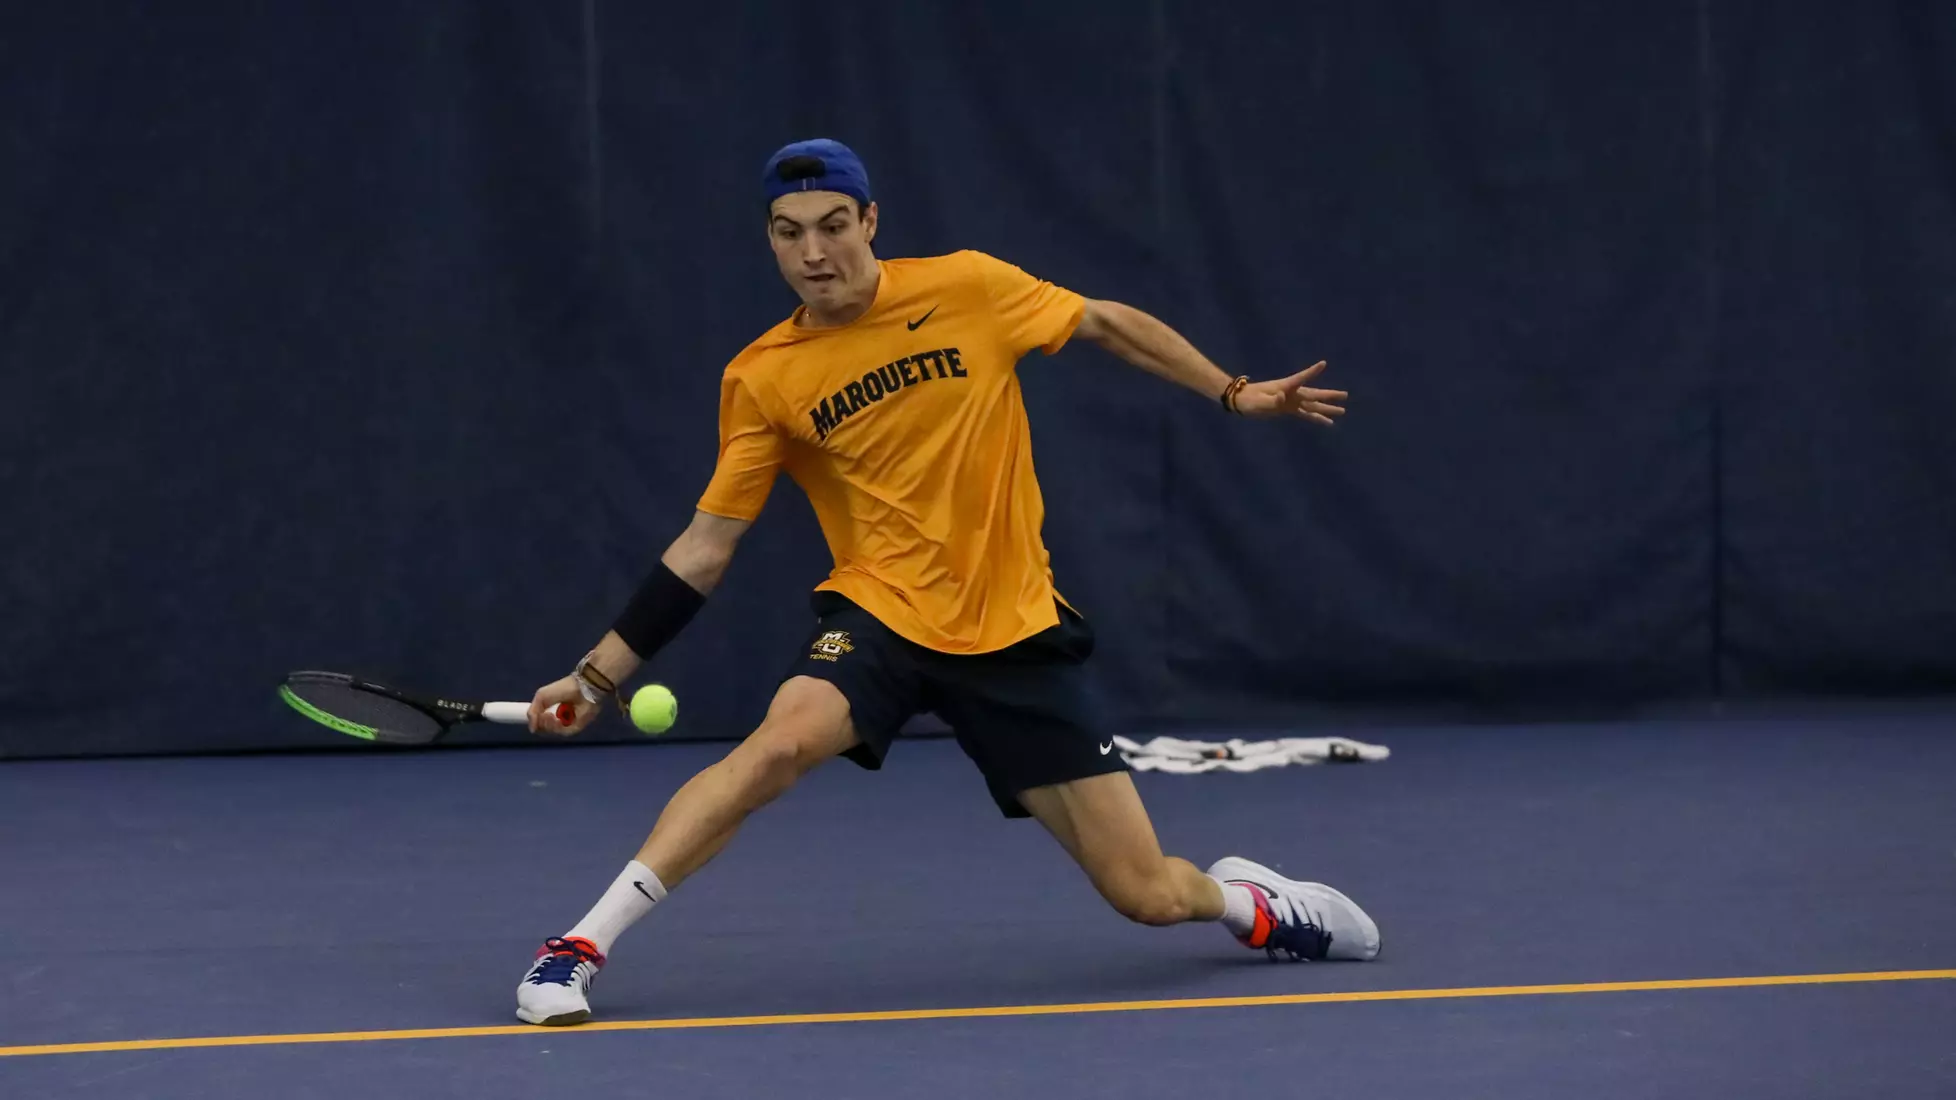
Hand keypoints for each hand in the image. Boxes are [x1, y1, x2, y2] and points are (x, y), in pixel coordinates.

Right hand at [528, 675, 603, 736]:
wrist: (581, 688)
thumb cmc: (562, 689)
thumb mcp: (541, 696)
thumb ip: (532, 712)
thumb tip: (532, 729)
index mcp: (553, 711)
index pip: (541, 723)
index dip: (536, 722)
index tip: (535, 716)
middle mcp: (560, 719)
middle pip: (546, 729)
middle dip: (541, 723)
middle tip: (543, 714)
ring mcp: (568, 724)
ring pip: (553, 732)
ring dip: (548, 724)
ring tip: (549, 714)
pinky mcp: (576, 727)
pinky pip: (563, 732)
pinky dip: (557, 727)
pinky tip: (555, 718)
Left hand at [1232, 361, 1346, 423]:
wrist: (1241, 401)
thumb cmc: (1248, 399)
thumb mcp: (1259, 400)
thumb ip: (1271, 400)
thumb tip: (1283, 398)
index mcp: (1285, 387)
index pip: (1301, 377)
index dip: (1312, 371)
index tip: (1323, 363)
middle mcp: (1292, 393)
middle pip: (1314, 393)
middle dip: (1329, 395)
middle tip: (1345, 395)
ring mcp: (1292, 401)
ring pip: (1313, 405)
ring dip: (1327, 408)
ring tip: (1342, 411)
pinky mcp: (1289, 409)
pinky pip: (1306, 414)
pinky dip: (1317, 418)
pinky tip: (1327, 422)